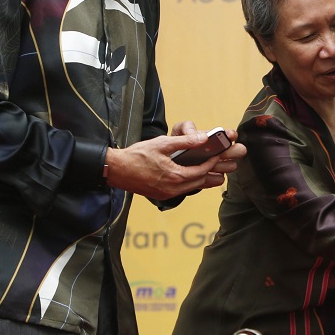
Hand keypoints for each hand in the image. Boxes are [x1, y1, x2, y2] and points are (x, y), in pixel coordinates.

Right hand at [105, 124, 245, 199]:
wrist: (116, 170)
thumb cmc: (136, 155)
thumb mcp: (162, 144)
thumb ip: (184, 142)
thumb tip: (204, 139)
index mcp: (175, 176)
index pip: (202, 171)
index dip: (212, 163)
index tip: (218, 154)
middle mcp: (173, 188)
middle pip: (200, 182)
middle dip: (211, 172)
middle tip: (219, 163)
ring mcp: (167, 193)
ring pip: (191, 187)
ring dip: (202, 179)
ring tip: (210, 170)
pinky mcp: (161, 195)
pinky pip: (182, 190)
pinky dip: (190, 182)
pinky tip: (191, 175)